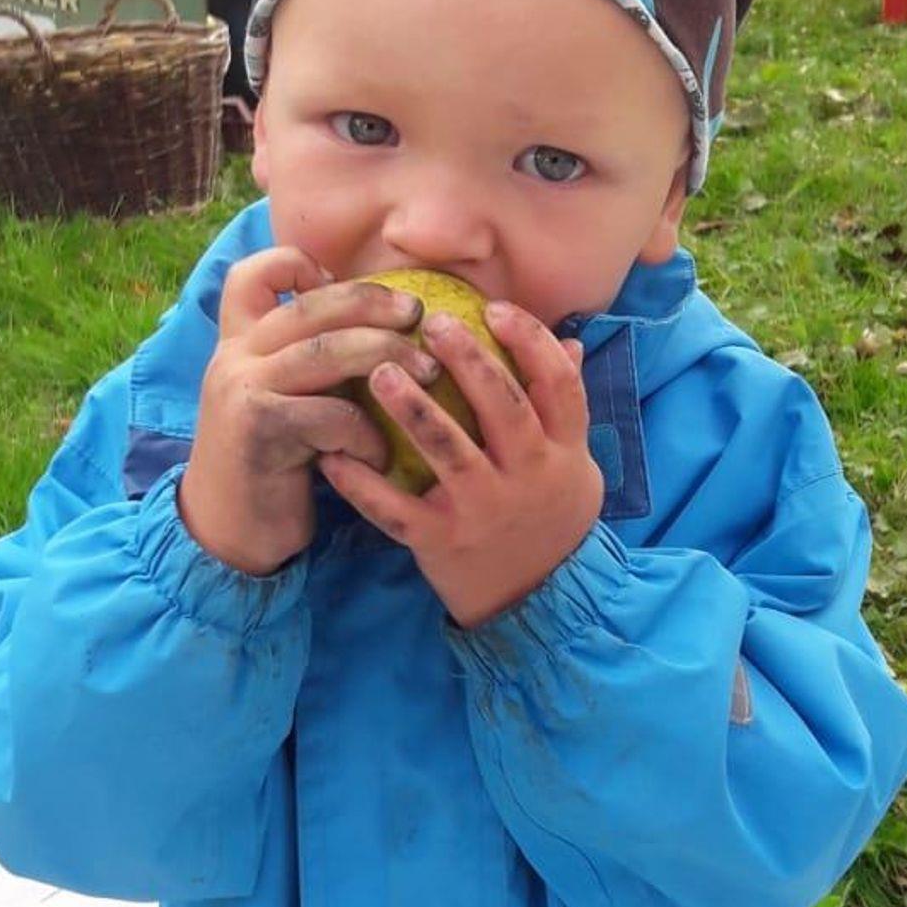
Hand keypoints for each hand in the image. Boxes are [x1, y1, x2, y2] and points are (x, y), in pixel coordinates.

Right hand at [178, 248, 443, 575]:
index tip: (338, 280)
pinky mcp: (260, 430)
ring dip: (388, 356)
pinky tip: (382, 455)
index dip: (294, 263)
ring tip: (430, 373)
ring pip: (327, 351)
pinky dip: (368, 432)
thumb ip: (309, 362)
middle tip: (420, 314)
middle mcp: (234, 357)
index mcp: (238, 342)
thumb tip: (384, 324)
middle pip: (311, 305)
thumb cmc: (272, 465)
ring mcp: (243, 390)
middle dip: (373, 303)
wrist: (230, 532)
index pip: (250, 275)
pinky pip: (332, 414)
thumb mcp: (282, 400)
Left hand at [316, 300, 603, 627]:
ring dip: (413, 409)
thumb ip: (565, 407)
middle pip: (505, 407)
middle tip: (430, 323)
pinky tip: (331, 454)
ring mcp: (484, 510)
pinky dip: (361, 483)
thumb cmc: (549, 513)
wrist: (536, 598)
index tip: (493, 309)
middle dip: (469, 361)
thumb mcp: (575, 463)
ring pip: (449, 452)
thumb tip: (568, 342)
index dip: (531, 341)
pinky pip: (396, 509)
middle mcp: (528, 476)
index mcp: (563, 451)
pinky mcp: (442, 540)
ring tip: (380, 371)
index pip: (558, 385)